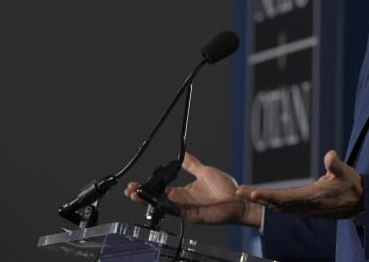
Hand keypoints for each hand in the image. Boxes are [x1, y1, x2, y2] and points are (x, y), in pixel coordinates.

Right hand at [124, 152, 261, 226]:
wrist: (239, 199)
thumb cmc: (226, 188)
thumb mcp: (205, 171)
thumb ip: (192, 164)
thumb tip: (183, 154)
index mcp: (184, 192)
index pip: (162, 191)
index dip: (149, 188)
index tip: (136, 185)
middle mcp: (183, 202)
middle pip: (158, 200)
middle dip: (143, 197)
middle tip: (130, 191)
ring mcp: (187, 210)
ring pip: (163, 207)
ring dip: (149, 202)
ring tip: (137, 196)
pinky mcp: (193, 215)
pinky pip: (177, 211)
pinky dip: (165, 207)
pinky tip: (155, 201)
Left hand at [236, 150, 362, 217]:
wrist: (359, 202)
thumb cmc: (351, 185)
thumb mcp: (346, 173)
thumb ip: (336, 165)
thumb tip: (330, 155)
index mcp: (312, 197)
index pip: (285, 197)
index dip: (268, 196)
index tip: (253, 193)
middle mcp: (305, 205)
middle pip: (276, 203)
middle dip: (257, 197)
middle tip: (238, 191)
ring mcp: (304, 208)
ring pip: (277, 205)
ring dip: (260, 199)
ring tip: (243, 193)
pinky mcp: (304, 207)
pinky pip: (283, 205)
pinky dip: (270, 201)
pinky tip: (260, 197)